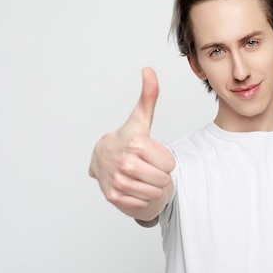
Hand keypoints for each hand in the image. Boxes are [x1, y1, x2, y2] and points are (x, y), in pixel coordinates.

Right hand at [88, 68, 175, 218]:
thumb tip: (148, 70)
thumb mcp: (140, 119)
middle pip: (163, 179)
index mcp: (135, 143)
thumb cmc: (128, 139)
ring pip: (154, 193)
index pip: (170, 164)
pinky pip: (141, 203)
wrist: (102, 159)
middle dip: (160, 175)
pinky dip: (141, 197)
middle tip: (148, 166)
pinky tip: (133, 185)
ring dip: (152, 187)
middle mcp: (124, 163)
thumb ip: (148, 96)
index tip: (152, 153)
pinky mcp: (113, 196)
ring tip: (141, 175)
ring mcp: (117, 181)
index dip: (165, 160)